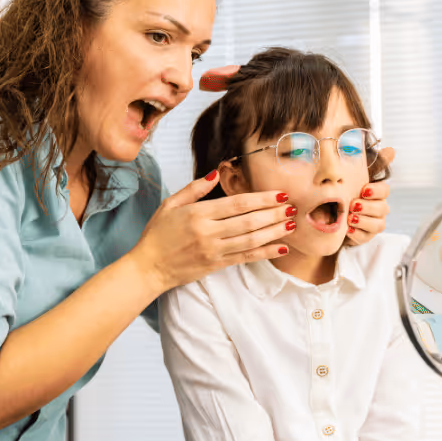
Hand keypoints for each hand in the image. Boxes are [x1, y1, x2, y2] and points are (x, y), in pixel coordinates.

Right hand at [130, 171, 295, 293]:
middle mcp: (208, 233)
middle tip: (293, 207)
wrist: (148, 268)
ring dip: (274, 232)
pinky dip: (265, 253)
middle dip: (273, 214)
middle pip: (249, 221)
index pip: (237, 204)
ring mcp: (214, 251)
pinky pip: (245, 258)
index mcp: (198, 214)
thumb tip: (218, 172)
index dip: (261, 199)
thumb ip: (195, 188)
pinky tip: (281, 247)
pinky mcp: (217, 265)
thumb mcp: (170, 204)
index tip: (280, 194)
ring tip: (291, 224)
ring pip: (251, 240)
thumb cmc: (158, 234)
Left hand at [346, 147, 394, 245]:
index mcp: (377, 193)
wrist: (330, 214)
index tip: (363, 190)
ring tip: (349, 218)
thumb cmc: (346, 192)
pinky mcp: (366, 236)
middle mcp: (379, 208)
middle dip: (368, 207)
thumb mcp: (354, 177)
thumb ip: (371, 164)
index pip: (385, 190)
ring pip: (377, 224)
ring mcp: (374, 223)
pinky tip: (348, 230)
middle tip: (353, 205)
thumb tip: (391, 150)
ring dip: (363, 221)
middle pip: (382, 208)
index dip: (376, 191)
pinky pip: (366, 237)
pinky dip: (357, 234)